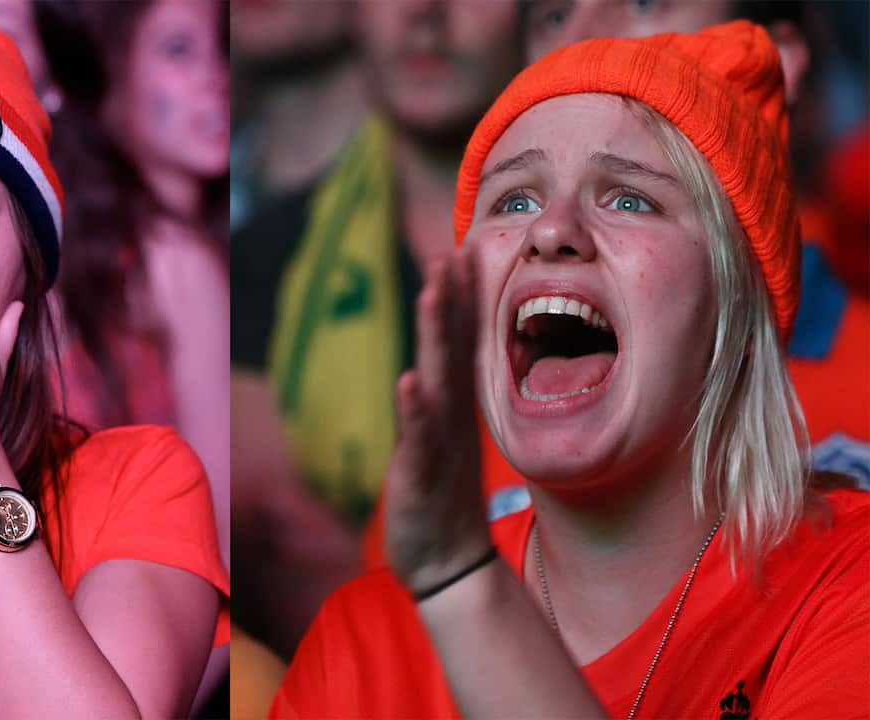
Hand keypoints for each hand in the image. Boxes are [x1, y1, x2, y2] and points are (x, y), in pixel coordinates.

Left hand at [384, 246, 490, 595]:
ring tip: (432, 291)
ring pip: (438, 380)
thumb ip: (441, 400)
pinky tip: (409, 382)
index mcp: (454, 406)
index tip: (463, 250)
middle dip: (452, 297)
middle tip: (454, 249)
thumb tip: (436, 365)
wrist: (448, 562)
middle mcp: (450, 416)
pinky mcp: (422, 474)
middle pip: (452, 348)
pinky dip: (415, 410)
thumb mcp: (442, 439)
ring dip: (435, 335)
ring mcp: (438, 443)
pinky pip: (418, 438)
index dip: (461, 298)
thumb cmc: (443, 496)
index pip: (460, 343)